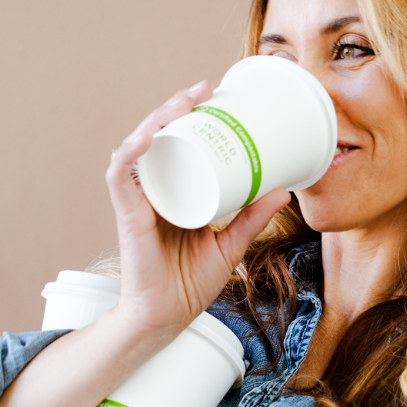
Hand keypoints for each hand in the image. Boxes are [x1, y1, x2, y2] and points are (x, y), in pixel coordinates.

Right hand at [106, 81, 289, 344]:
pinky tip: (150, 136)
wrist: (168, 317)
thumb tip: (285, 190)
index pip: (177, 143)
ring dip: (159, 118)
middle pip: (158, 136)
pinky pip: (121, 177)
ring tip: (185, 101)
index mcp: (174, 192)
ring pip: (139, 147)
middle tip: (207, 89)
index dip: (192, 116)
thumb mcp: (231, 244)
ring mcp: (139, 201)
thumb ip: (253, 218)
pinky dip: (132, 153)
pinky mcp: (128, 216)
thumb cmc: (192, 282)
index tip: (218, 95)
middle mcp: (153, 190)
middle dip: (178, 106)